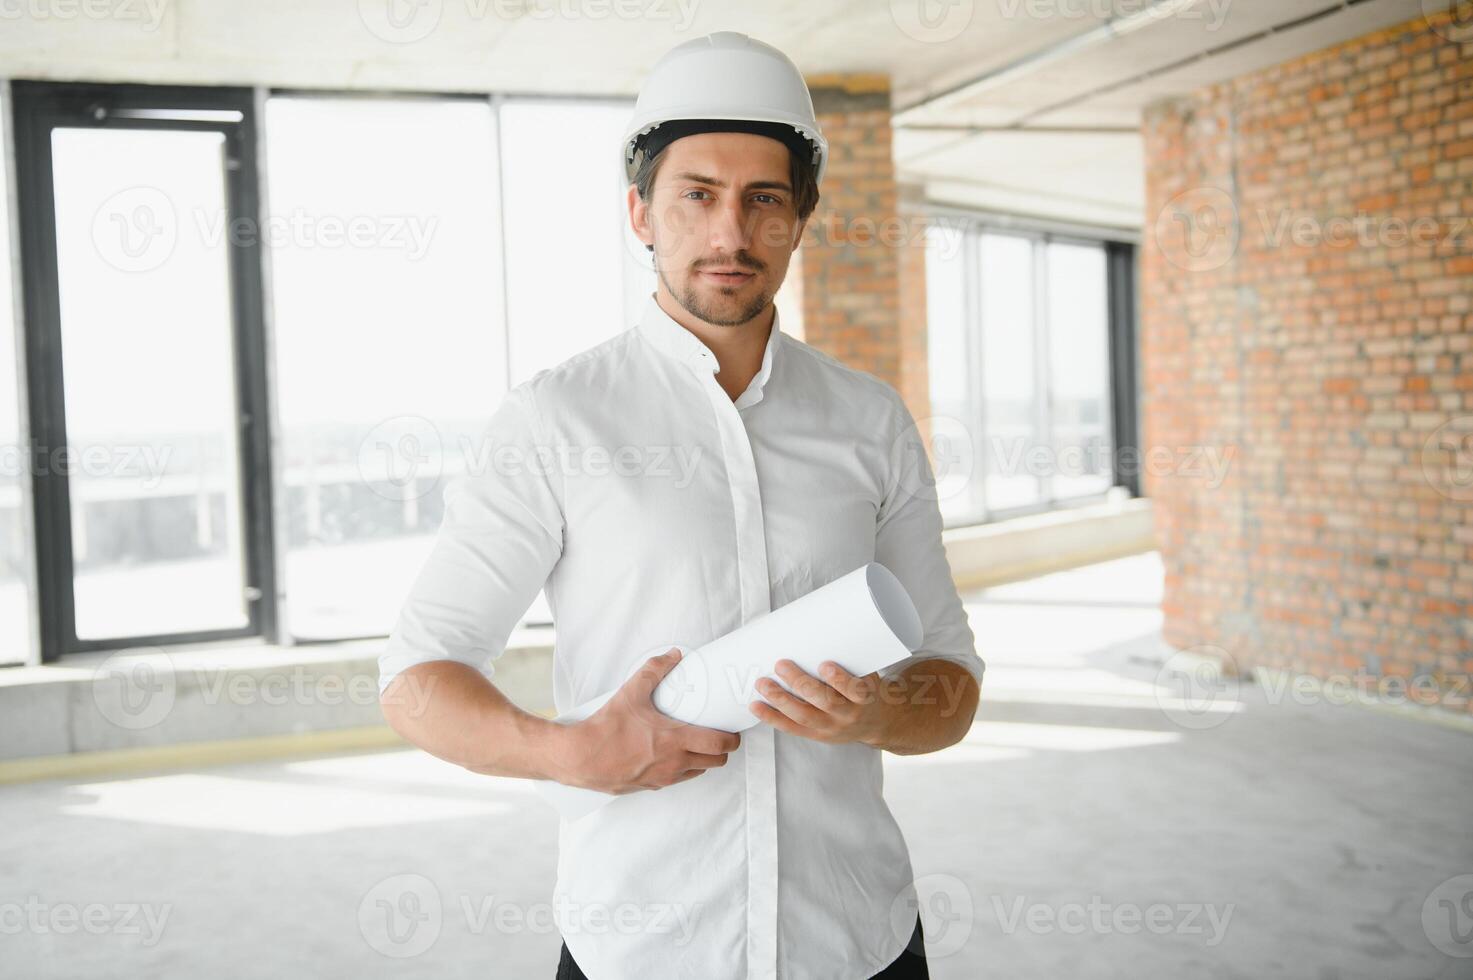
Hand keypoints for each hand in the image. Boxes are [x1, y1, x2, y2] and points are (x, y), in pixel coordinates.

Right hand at [558, 648, 740, 794]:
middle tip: (717, 735)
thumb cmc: (606, 727)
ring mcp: (663, 778)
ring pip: (697, 772)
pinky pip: (677, 779)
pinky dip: (682, 768)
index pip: (719, 745)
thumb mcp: (631, 692)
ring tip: (695, 743)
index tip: (732, 730)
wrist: (580, 757)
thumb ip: (655, 670)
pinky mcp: (650, 786)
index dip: (732, 738)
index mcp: (675, 741)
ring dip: (702, 760)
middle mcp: (673, 763)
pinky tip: (671, 754)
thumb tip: (674, 655)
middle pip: (715, 762)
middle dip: (721, 749)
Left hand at [747, 659, 893, 745]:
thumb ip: (848, 655)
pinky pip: (792, 728)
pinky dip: (772, 717)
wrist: (875, 723)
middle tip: (781, 664)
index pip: (856, 690)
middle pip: (825, 702)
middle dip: (800, 684)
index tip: (824, 664)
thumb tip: (821, 620)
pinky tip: (756, 706)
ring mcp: (831, 727)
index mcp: (865, 697)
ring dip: (780, 700)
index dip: (840, 680)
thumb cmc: (866, 689)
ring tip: (762, 684)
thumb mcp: (867, 672)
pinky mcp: (816, 735)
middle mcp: (848, 715)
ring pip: (804, 716)